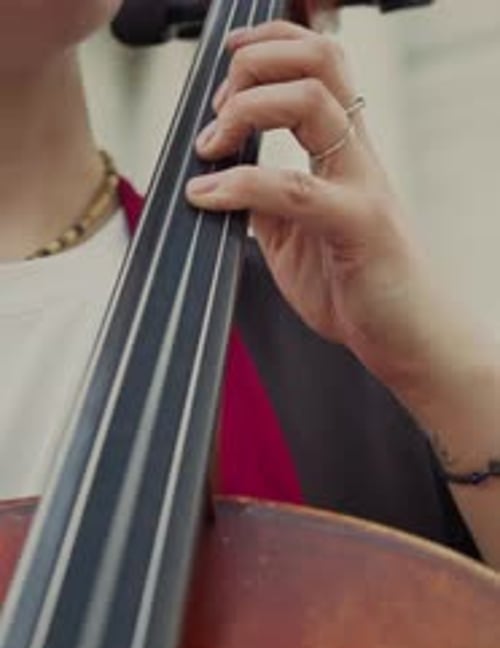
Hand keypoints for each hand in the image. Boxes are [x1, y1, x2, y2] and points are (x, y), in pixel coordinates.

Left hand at [186, 20, 441, 394]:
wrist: (407, 340)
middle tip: (218, 110)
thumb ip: (265, 203)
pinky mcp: (358, 226)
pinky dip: (241, 184)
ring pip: (312, 101)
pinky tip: (208, 196)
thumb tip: (223, 179)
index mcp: (345, 153)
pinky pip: (296, 189)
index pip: (318, 64)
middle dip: (255, 63)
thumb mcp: (295, 238)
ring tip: (212, 144)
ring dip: (247, 107)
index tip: (224, 84)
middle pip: (318, 60)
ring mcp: (361, 186)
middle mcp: (357, 157)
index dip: (268, 50)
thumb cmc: (358, 290)